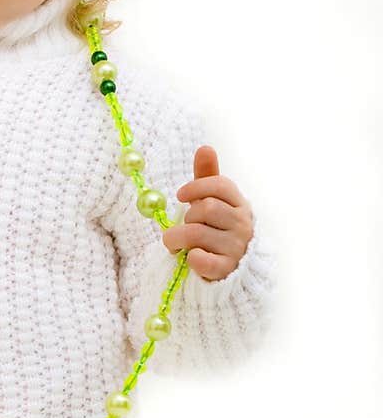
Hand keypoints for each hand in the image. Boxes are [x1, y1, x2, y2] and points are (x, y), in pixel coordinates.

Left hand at [161, 145, 253, 280]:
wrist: (234, 269)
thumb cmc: (219, 229)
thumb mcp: (216, 203)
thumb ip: (208, 178)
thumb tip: (205, 147)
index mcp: (240, 204)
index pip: (221, 185)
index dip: (197, 187)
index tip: (180, 195)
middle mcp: (243, 224)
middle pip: (206, 208)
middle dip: (187, 216)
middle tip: (184, 225)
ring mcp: (236, 248)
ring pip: (196, 233)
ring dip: (177, 238)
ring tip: (175, 243)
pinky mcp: (226, 270)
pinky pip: (201, 260)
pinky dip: (191, 258)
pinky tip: (191, 258)